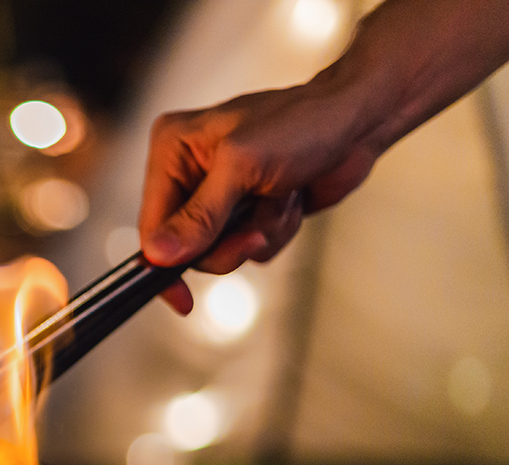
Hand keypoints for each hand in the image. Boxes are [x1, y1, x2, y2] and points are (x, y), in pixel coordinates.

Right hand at [138, 82, 380, 312]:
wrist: (358, 122)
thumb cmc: (303, 123)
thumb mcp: (242, 167)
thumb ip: (198, 215)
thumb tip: (158, 255)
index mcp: (172, 149)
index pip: (151, 224)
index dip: (163, 263)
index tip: (180, 298)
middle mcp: (189, 171)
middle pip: (185, 246)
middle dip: (227, 243)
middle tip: (256, 229)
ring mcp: (218, 194)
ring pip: (220, 251)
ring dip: (258, 234)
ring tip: (281, 199)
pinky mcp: (246, 211)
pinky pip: (249, 248)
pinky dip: (275, 232)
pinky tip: (290, 200)